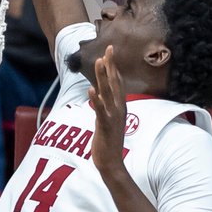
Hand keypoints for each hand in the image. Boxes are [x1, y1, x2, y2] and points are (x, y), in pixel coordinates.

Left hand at [88, 47, 126, 183]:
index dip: (113, 66)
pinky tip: (91, 89)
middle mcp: (119, 109)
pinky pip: (100, 110)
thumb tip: (101, 93)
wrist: (111, 163)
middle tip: (108, 48)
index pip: (117, 82)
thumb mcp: (108, 120)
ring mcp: (113, 117)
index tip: (109, 51)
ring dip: (103, 77)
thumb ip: (106, 105)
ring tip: (100, 62)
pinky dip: (96, 99)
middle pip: (114, 83)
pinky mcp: (105, 126)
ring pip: (108, 93)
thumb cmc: (108, 142)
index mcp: (120, 107)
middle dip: (111, 65)